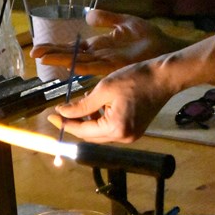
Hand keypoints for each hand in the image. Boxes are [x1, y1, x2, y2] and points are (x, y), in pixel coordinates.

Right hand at [31, 8, 187, 75]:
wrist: (165, 48)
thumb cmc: (150, 38)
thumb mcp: (124, 22)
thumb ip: (106, 18)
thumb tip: (88, 15)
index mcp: (99, 47)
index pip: (73, 48)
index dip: (57, 48)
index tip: (40, 46)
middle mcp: (98, 57)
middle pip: (69, 56)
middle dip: (52, 54)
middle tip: (32, 53)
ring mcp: (103, 62)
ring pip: (74, 62)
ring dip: (58, 59)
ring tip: (41, 57)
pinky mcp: (111, 66)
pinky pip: (89, 65)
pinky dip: (75, 64)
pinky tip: (64, 62)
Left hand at [49, 31, 214, 143]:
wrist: (164, 77)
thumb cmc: (135, 78)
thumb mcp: (103, 89)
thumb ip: (81, 105)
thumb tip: (63, 113)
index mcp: (116, 128)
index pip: (82, 131)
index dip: (65, 124)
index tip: (51, 116)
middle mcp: (124, 137)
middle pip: (90, 136)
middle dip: (75, 123)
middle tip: (61, 111)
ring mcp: (131, 136)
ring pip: (99, 132)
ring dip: (88, 120)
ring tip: (84, 101)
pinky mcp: (135, 130)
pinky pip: (110, 129)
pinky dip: (100, 119)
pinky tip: (98, 104)